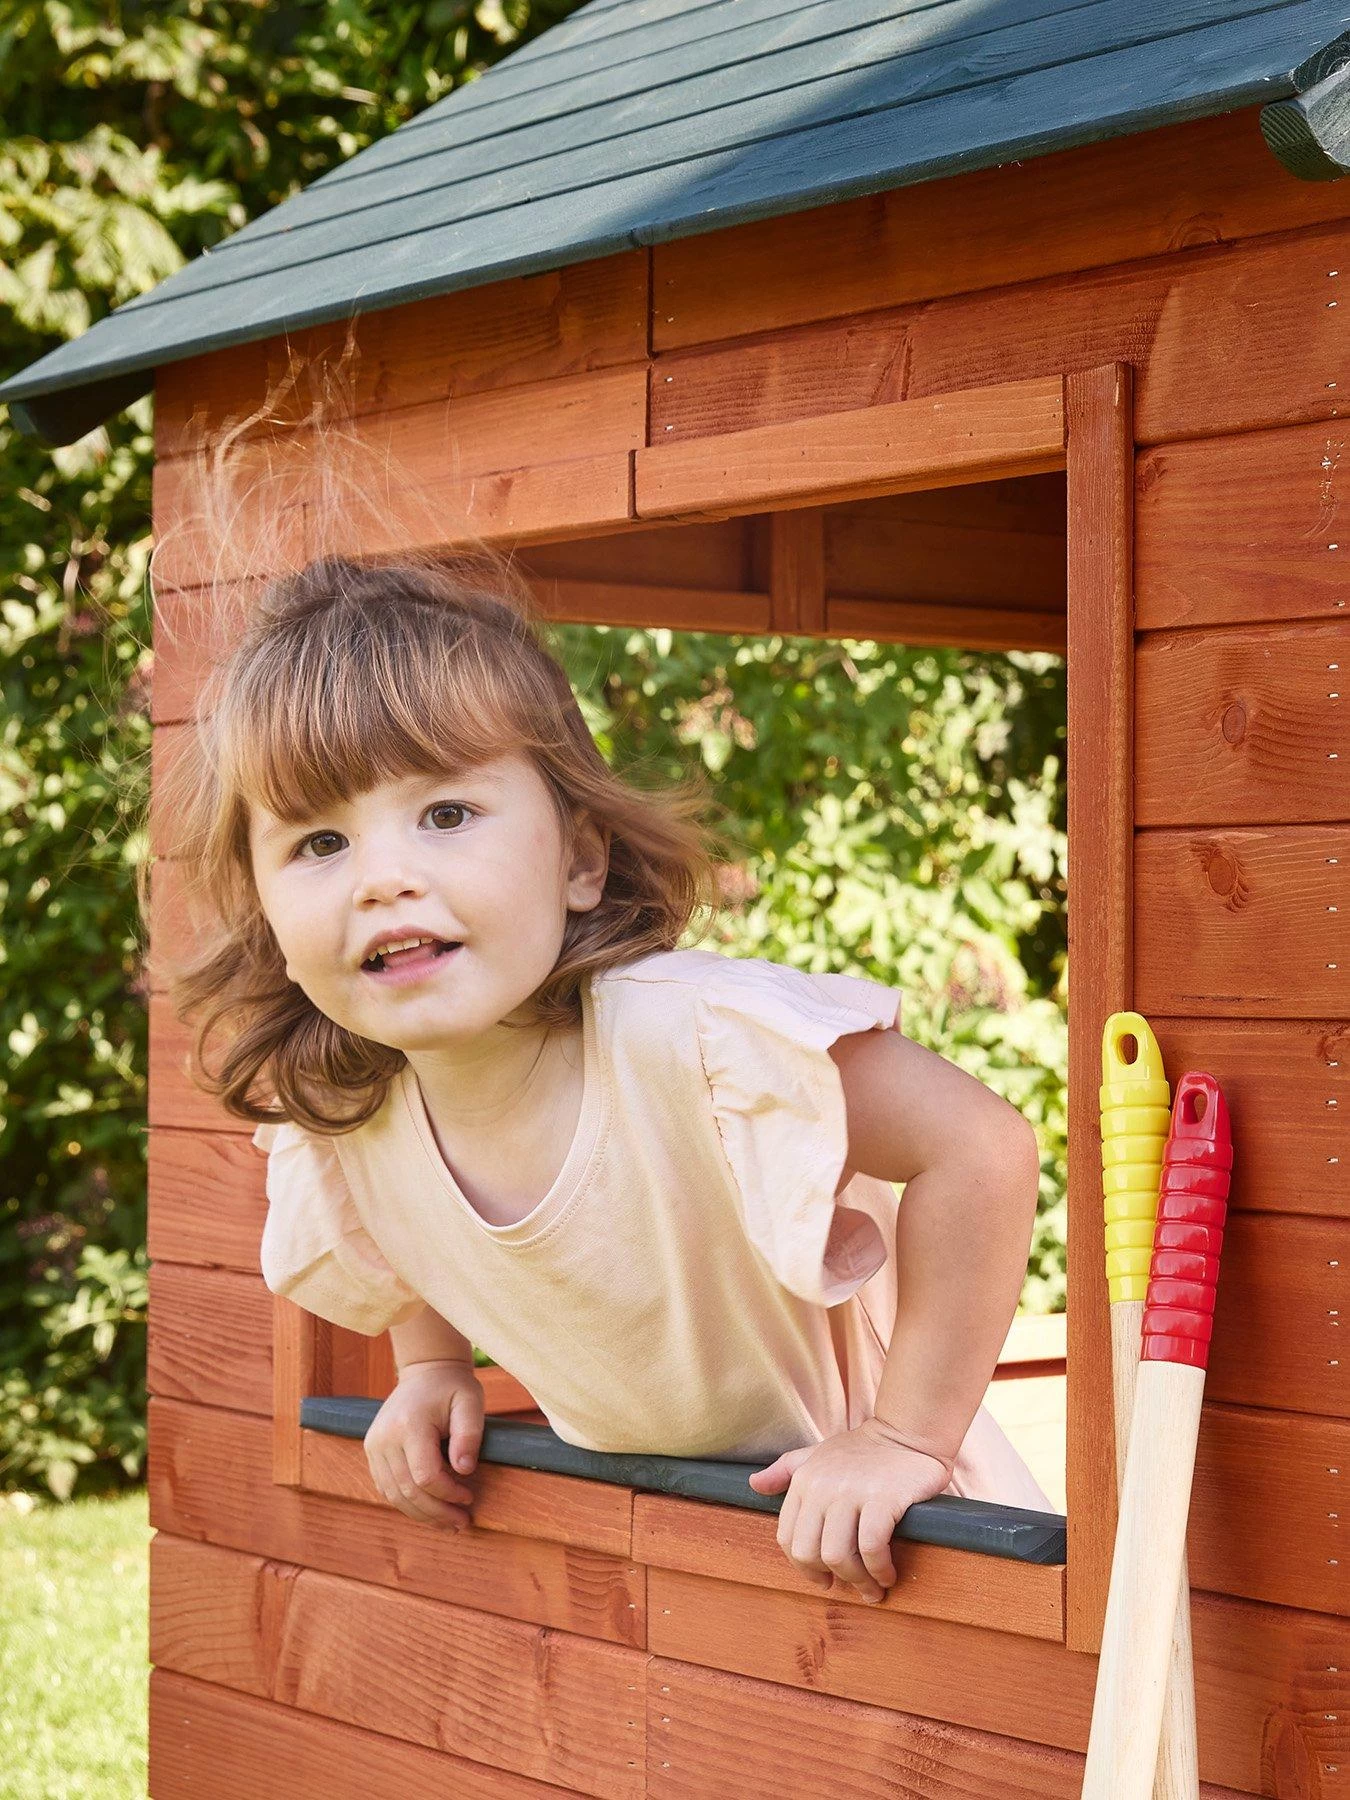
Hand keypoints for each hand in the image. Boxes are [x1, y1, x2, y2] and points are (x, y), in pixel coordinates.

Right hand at [364, 1359, 484, 1528]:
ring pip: (394, 1495)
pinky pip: (386, 1487)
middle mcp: (384, 1437)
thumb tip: (465, 1470)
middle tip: (462, 1522)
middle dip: (436, 1512)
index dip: (448, 1494)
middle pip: (407, 1491)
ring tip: (448, 1523)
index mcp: (408, 1424)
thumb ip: (469, 1435)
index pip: (424, 1476)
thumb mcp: (470, 1402)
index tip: (470, 1497)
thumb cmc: (453, 1387)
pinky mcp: (372, 1450)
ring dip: (421, 1514)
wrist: (426, 1371)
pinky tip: (429, 1509)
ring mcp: (373, 1445)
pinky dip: (407, 1503)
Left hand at [747, 1416, 954, 1602]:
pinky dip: (879, 1569)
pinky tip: (888, 1573)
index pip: (788, 1539)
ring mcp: (851, 1491)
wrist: (905, 1433)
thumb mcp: (817, 1455)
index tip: (826, 1579)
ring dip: (858, 1581)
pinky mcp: (882, 1497)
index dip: (805, 1568)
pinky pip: (871, 1547)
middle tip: (855, 1587)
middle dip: (833, 1578)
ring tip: (874, 1587)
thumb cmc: (862, 1450)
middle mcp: (821, 1485)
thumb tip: (754, 1484)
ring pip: (839, 1555)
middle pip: (810, 1553)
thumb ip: (785, 1470)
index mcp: (804, 1480)